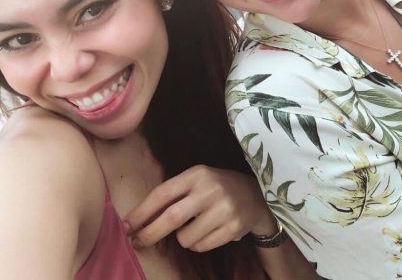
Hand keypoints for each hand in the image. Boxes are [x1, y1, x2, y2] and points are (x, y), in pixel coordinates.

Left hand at [124, 165, 276, 251]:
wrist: (256, 196)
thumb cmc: (216, 188)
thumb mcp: (197, 180)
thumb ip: (174, 194)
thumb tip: (139, 219)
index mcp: (197, 174)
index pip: (163, 193)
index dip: (142, 211)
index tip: (126, 225)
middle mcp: (210, 189)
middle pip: (171, 218)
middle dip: (149, 233)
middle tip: (136, 242)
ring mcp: (223, 209)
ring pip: (185, 238)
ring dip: (182, 239)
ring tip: (195, 227)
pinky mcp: (232, 228)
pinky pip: (201, 246)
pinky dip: (198, 244)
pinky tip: (209, 231)